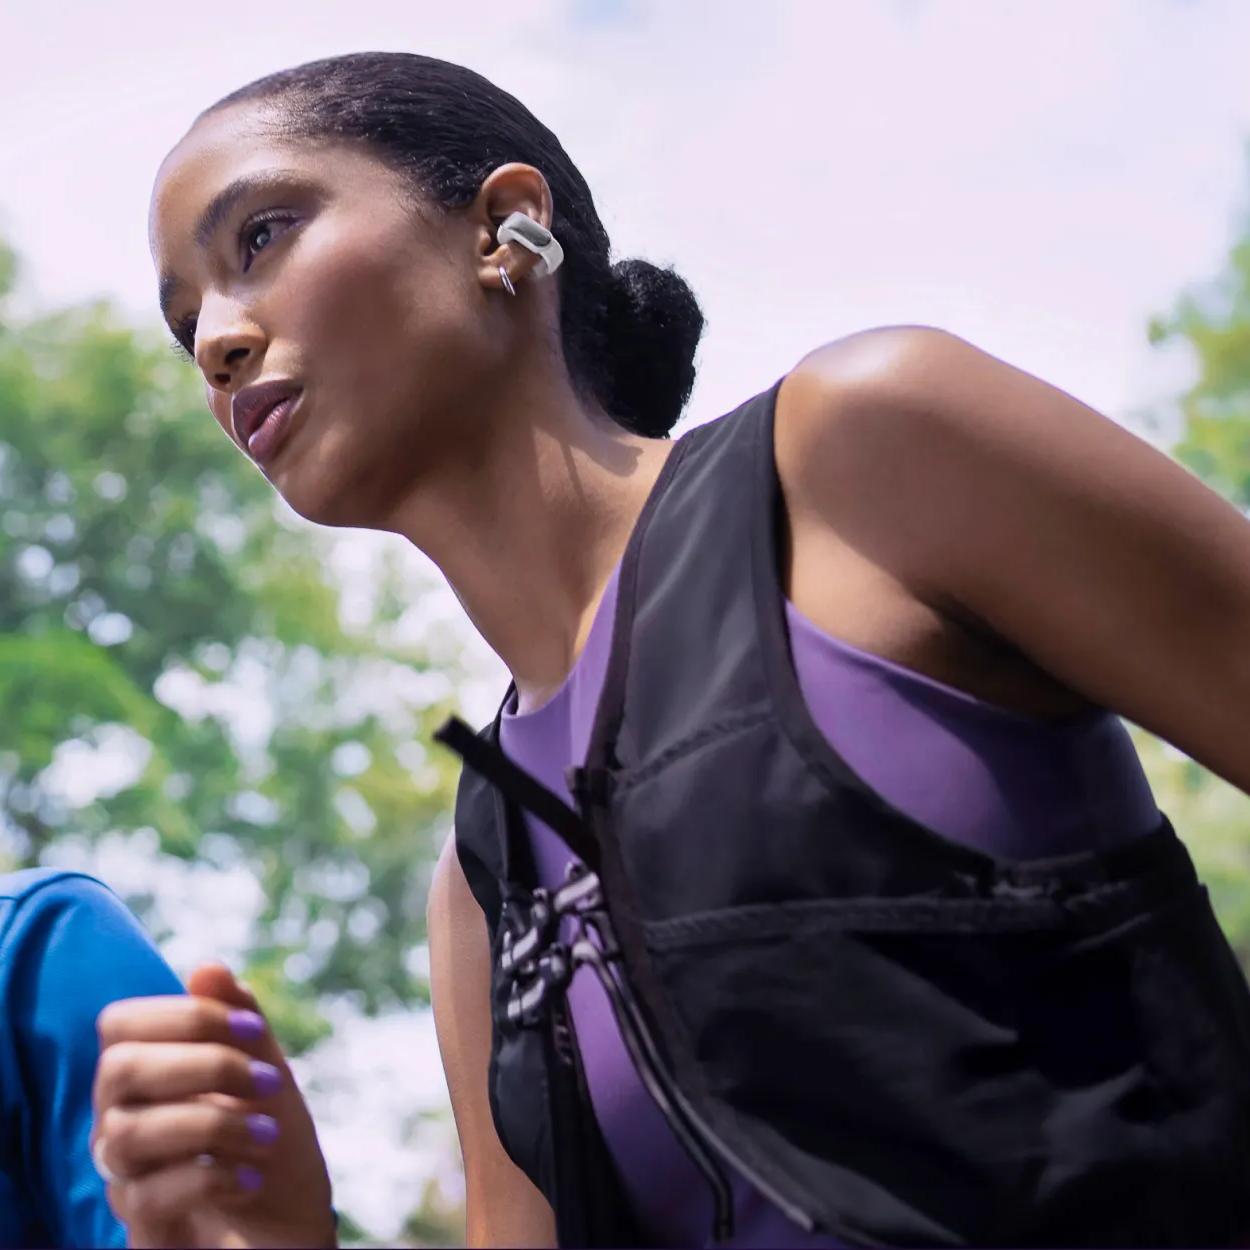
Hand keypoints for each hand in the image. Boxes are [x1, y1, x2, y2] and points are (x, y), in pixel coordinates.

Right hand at [92, 964, 336, 1248]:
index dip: (186, 1015)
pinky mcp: (141, 1230)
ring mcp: (125, 1180)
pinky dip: (211, 1176)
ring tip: (267, 1135)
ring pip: (127, 1133)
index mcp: (145, 1078)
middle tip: (269, 1084)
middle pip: (118, 1070)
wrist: (292, 1233)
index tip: (253, 1030)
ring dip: (214, 1124)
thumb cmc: (273, 1150)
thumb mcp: (270, 1076)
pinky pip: (146, 1195)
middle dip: (205, 1064)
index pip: (120, 1023)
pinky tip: (250, 1179)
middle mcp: (120, 1124)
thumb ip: (241, 1024)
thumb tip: (205, 968)